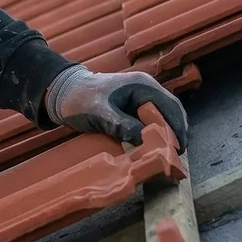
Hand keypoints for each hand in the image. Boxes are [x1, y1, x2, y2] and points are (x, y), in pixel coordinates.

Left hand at [44, 65, 187, 144]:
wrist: (62, 93)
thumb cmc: (80, 99)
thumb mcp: (99, 113)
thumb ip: (121, 125)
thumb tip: (144, 139)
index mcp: (142, 85)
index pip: (170, 107)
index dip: (177, 128)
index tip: (179, 149)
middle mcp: (146, 89)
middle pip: (171, 112)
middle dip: (176, 133)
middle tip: (176, 156)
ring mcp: (141, 98)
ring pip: (163, 117)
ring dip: (167, 134)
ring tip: (168, 155)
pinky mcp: (134, 107)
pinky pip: (151, 121)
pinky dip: (156, 133)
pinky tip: (154, 148)